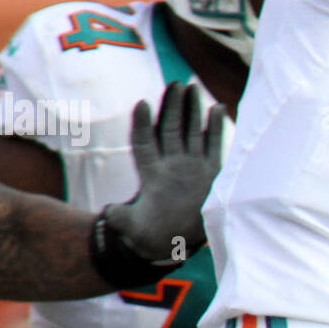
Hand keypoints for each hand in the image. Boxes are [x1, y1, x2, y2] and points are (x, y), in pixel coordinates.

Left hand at [105, 81, 224, 263]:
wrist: (174, 242)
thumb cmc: (151, 235)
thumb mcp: (134, 229)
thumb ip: (122, 219)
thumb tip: (109, 213)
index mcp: (151, 174)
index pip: (144, 143)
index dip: (142, 124)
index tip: (142, 104)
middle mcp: (171, 165)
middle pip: (170, 129)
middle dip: (171, 107)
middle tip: (175, 85)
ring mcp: (192, 166)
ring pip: (191, 132)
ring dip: (192, 110)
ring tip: (193, 87)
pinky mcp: (212, 172)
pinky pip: (214, 146)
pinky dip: (216, 128)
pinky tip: (219, 108)